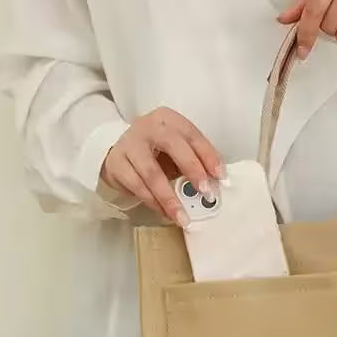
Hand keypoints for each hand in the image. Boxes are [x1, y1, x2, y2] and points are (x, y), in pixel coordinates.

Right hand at [101, 107, 223, 226]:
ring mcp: (129, 144)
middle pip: (172, 145)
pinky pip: (137, 186)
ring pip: (152, 173)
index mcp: (169, 120)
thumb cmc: (157, 152)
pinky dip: (153, 202)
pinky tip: (165, 213)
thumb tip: (215, 183)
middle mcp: (148, 127)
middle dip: (192, 170)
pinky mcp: (116, 163)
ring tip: (183, 217)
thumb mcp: (177, 150)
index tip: (220, 176)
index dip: (208, 156)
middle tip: (204, 192)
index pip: (192, 135)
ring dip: (170, 198)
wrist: (119, 152)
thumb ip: (195, 161)